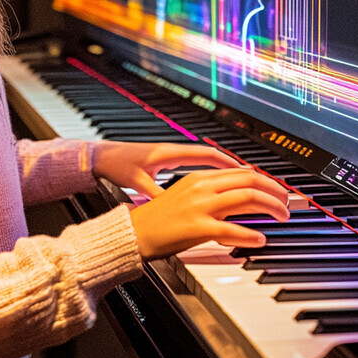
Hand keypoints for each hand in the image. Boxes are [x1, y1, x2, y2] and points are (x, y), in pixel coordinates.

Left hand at [92, 141, 243, 198]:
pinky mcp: (166, 161)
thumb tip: (168, 205)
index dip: (228, 163)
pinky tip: (216, 185)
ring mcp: (171, 155)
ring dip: (224, 169)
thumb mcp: (137, 182)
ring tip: (245, 182)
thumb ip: (155, 193)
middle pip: (212, 157)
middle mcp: (173, 151)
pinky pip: (195, 164)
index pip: (206, 155)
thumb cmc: (117, 164)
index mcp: (169, 154)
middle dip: (235, 166)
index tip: (247, 171)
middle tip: (257, 177)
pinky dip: (210, 172)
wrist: (101, 157)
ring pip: (205, 161)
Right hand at [129, 167, 290, 259]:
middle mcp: (201, 187)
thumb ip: (209, 193)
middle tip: (286, 201)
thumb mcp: (184, 195)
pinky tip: (260, 239)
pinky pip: (232, 229)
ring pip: (247, 199)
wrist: (134, 232)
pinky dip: (251, 235)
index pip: (240, 172)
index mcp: (199, 177)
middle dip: (274, 190)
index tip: (276, 189)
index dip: (264, 179)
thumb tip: (235, 197)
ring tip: (281, 216)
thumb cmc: (157, 218)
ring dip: (271, 207)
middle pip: (249, 180)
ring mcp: (200, 206)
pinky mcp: (197, 227)